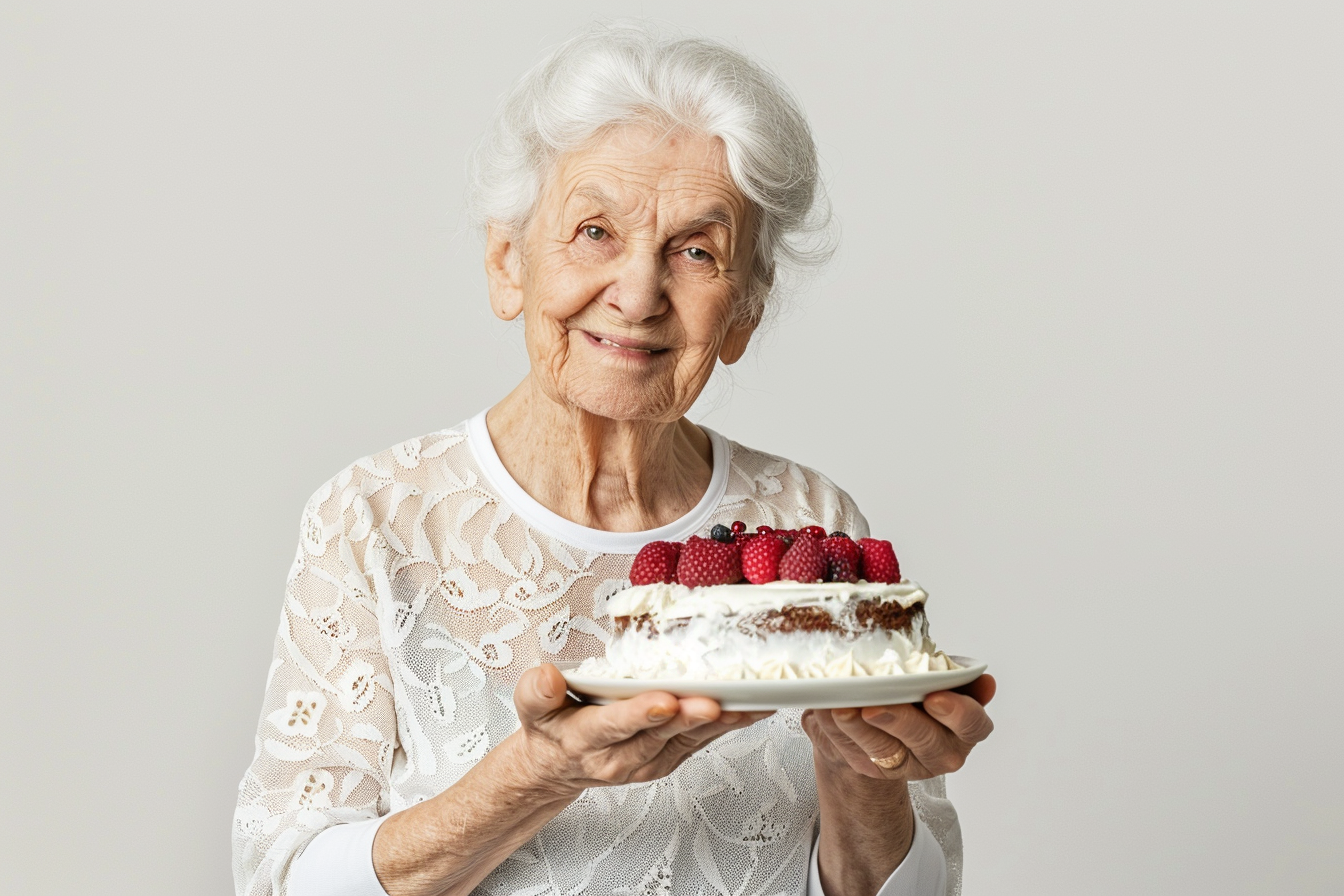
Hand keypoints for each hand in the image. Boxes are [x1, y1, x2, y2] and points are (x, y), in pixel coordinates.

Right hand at [509, 663, 772, 798]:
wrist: (558, 766)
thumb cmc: (552, 728)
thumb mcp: (532, 707)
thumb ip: (538, 692)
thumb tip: (546, 676)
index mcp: (586, 740)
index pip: (614, 726)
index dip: (640, 714)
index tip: (664, 701)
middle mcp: (621, 757)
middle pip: (659, 735)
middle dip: (688, 718)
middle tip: (714, 701)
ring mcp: (649, 762)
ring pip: (687, 741)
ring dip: (718, 724)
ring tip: (748, 703)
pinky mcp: (670, 759)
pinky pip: (702, 742)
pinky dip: (728, 725)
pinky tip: (752, 708)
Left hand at [802, 674, 995, 780]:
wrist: (884, 713)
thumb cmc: (918, 688)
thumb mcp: (939, 676)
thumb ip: (957, 676)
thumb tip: (984, 681)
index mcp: (963, 729)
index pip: (972, 725)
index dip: (957, 713)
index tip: (935, 697)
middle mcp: (938, 753)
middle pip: (926, 742)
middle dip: (900, 723)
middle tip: (875, 706)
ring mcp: (903, 764)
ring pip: (884, 753)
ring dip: (859, 731)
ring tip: (840, 709)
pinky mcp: (870, 768)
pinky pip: (850, 752)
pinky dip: (834, 731)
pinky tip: (823, 710)